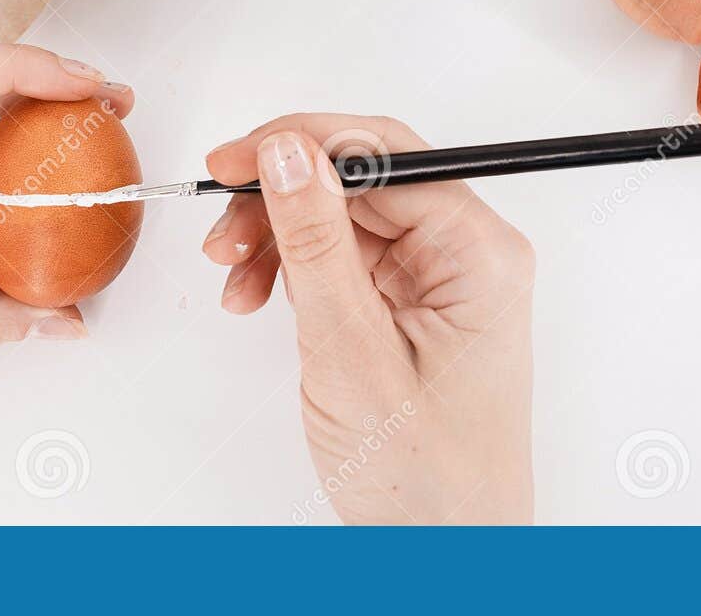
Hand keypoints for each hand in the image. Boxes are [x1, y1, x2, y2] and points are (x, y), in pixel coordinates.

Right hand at [203, 116, 534, 524]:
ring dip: (281, 234)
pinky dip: (295, 269)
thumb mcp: (352, 351)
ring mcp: (440, 279)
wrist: (443, 557)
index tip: (234, 160)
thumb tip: (288, 150)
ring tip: (232, 277)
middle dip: (284, 196)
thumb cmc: (425, 476)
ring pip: (346, 216)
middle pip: (364, 179)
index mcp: (480, 253)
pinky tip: (258, 296)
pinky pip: (346, 258)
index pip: (389, 153)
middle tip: (220, 224)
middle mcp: (469, 254)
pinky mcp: (412, 305)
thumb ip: (317, 243)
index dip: (304, 143)